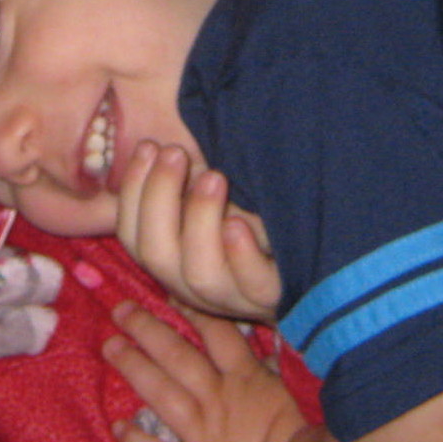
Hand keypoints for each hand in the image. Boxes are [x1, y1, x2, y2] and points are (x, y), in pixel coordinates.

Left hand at [104, 302, 309, 441]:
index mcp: (246, 379)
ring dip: (133, 368)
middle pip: (177, 356)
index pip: (216, 334)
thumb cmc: (313, 440)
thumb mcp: (300, 390)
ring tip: (110, 346)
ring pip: (161, 394)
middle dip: (147, 329)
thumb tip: (273, 337)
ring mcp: (202, 436)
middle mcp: (217, 400)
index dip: (191, 310)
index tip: (168, 292)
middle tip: (121, 310)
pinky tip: (116, 426)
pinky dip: (135, 440)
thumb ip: (277, 366)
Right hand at [115, 142, 279, 322]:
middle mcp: (194, 282)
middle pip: (156, 255)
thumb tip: (131, 154)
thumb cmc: (251, 208)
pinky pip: (253, 285)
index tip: (149, 145)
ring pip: (200, 275)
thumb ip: (176, 178)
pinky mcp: (276, 295)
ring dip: (199, 221)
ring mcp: (235, 295)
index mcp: (172, 257)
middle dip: (158, 199)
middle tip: (176, 153)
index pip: (133, 234)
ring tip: (213, 176)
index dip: (133, 190)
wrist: (311, 248)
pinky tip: (238, 223)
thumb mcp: (209, 191)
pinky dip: (242, 255)